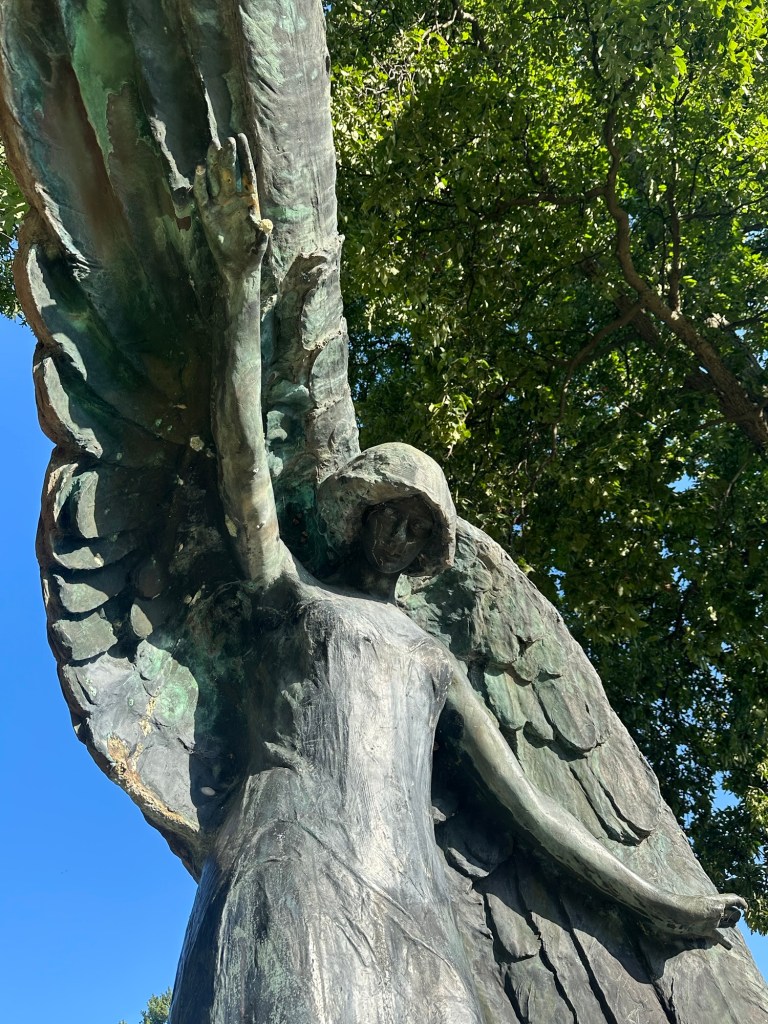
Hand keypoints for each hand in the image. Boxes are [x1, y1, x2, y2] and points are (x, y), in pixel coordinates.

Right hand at [194, 135, 272, 285]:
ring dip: (214, 162)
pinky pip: (202, 195)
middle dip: (229, 156)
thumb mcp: (259, 243)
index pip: (247, 173)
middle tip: (227, 139)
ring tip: (212, 144)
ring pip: (216, 178)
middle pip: (230, 172)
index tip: (241, 137)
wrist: (238, 268)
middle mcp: (233, 199)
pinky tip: (200, 168)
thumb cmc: (252, 254)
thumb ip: (262, 232)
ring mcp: (220, 205)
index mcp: (249, 201)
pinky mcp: (208, 214)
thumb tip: (265, 223)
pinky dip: (201, 182)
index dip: (244, 156)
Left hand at [646, 890, 746, 945]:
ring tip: (733, 929)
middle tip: (738, 918)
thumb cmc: (683, 907)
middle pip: (726, 911)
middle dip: (733, 914)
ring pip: (720, 923)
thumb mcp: (703, 907)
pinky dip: (721, 940)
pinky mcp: (698, 929)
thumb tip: (723, 913)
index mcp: (713, 902)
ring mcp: (705, 920)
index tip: (745, 908)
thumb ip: (715, 910)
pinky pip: (713, 936)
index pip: (730, 898)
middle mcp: (710, 910)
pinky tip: (729, 946)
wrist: (665, 912)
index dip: (739, 902)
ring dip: (727, 926)